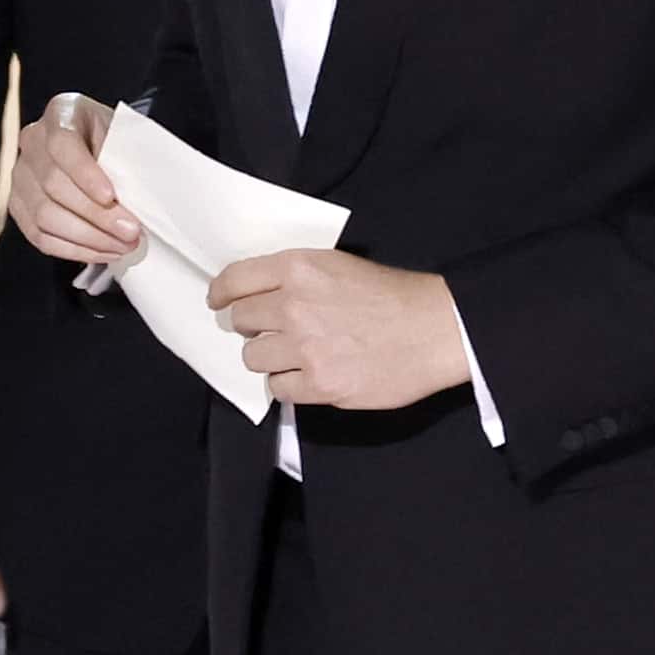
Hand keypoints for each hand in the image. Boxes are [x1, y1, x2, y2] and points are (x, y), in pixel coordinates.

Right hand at [6, 96, 138, 269]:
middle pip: (54, 185)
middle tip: (130, 231)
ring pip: (45, 215)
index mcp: (61, 113)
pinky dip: (73, 249)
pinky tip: (102, 251)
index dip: (85, 173)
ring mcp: (20, 174)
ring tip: (121, 245)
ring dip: (88, 238)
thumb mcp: (124, 136)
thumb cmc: (115, 141)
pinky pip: (39, 236)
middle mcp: (32, 140)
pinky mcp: (18, 206)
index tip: (111, 196)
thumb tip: (135, 203)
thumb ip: (124, 161)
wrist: (97, 148)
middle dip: (96, 215)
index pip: (63, 144)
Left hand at [208, 248, 470, 412]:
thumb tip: (259, 295)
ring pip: (253, 358)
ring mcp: (304, 348)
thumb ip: (296, 277)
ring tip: (296, 354)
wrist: (435, 329)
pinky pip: (278, 389)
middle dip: (252, 326)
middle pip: (239, 321)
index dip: (221, 293)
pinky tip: (309, 375)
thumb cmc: (393, 295)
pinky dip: (290, 384)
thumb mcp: (339, 265)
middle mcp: (293, 306)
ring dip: (269, 357)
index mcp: (298, 268)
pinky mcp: (320, 384)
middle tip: (272, 330)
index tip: (219, 302)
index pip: (234, 280)